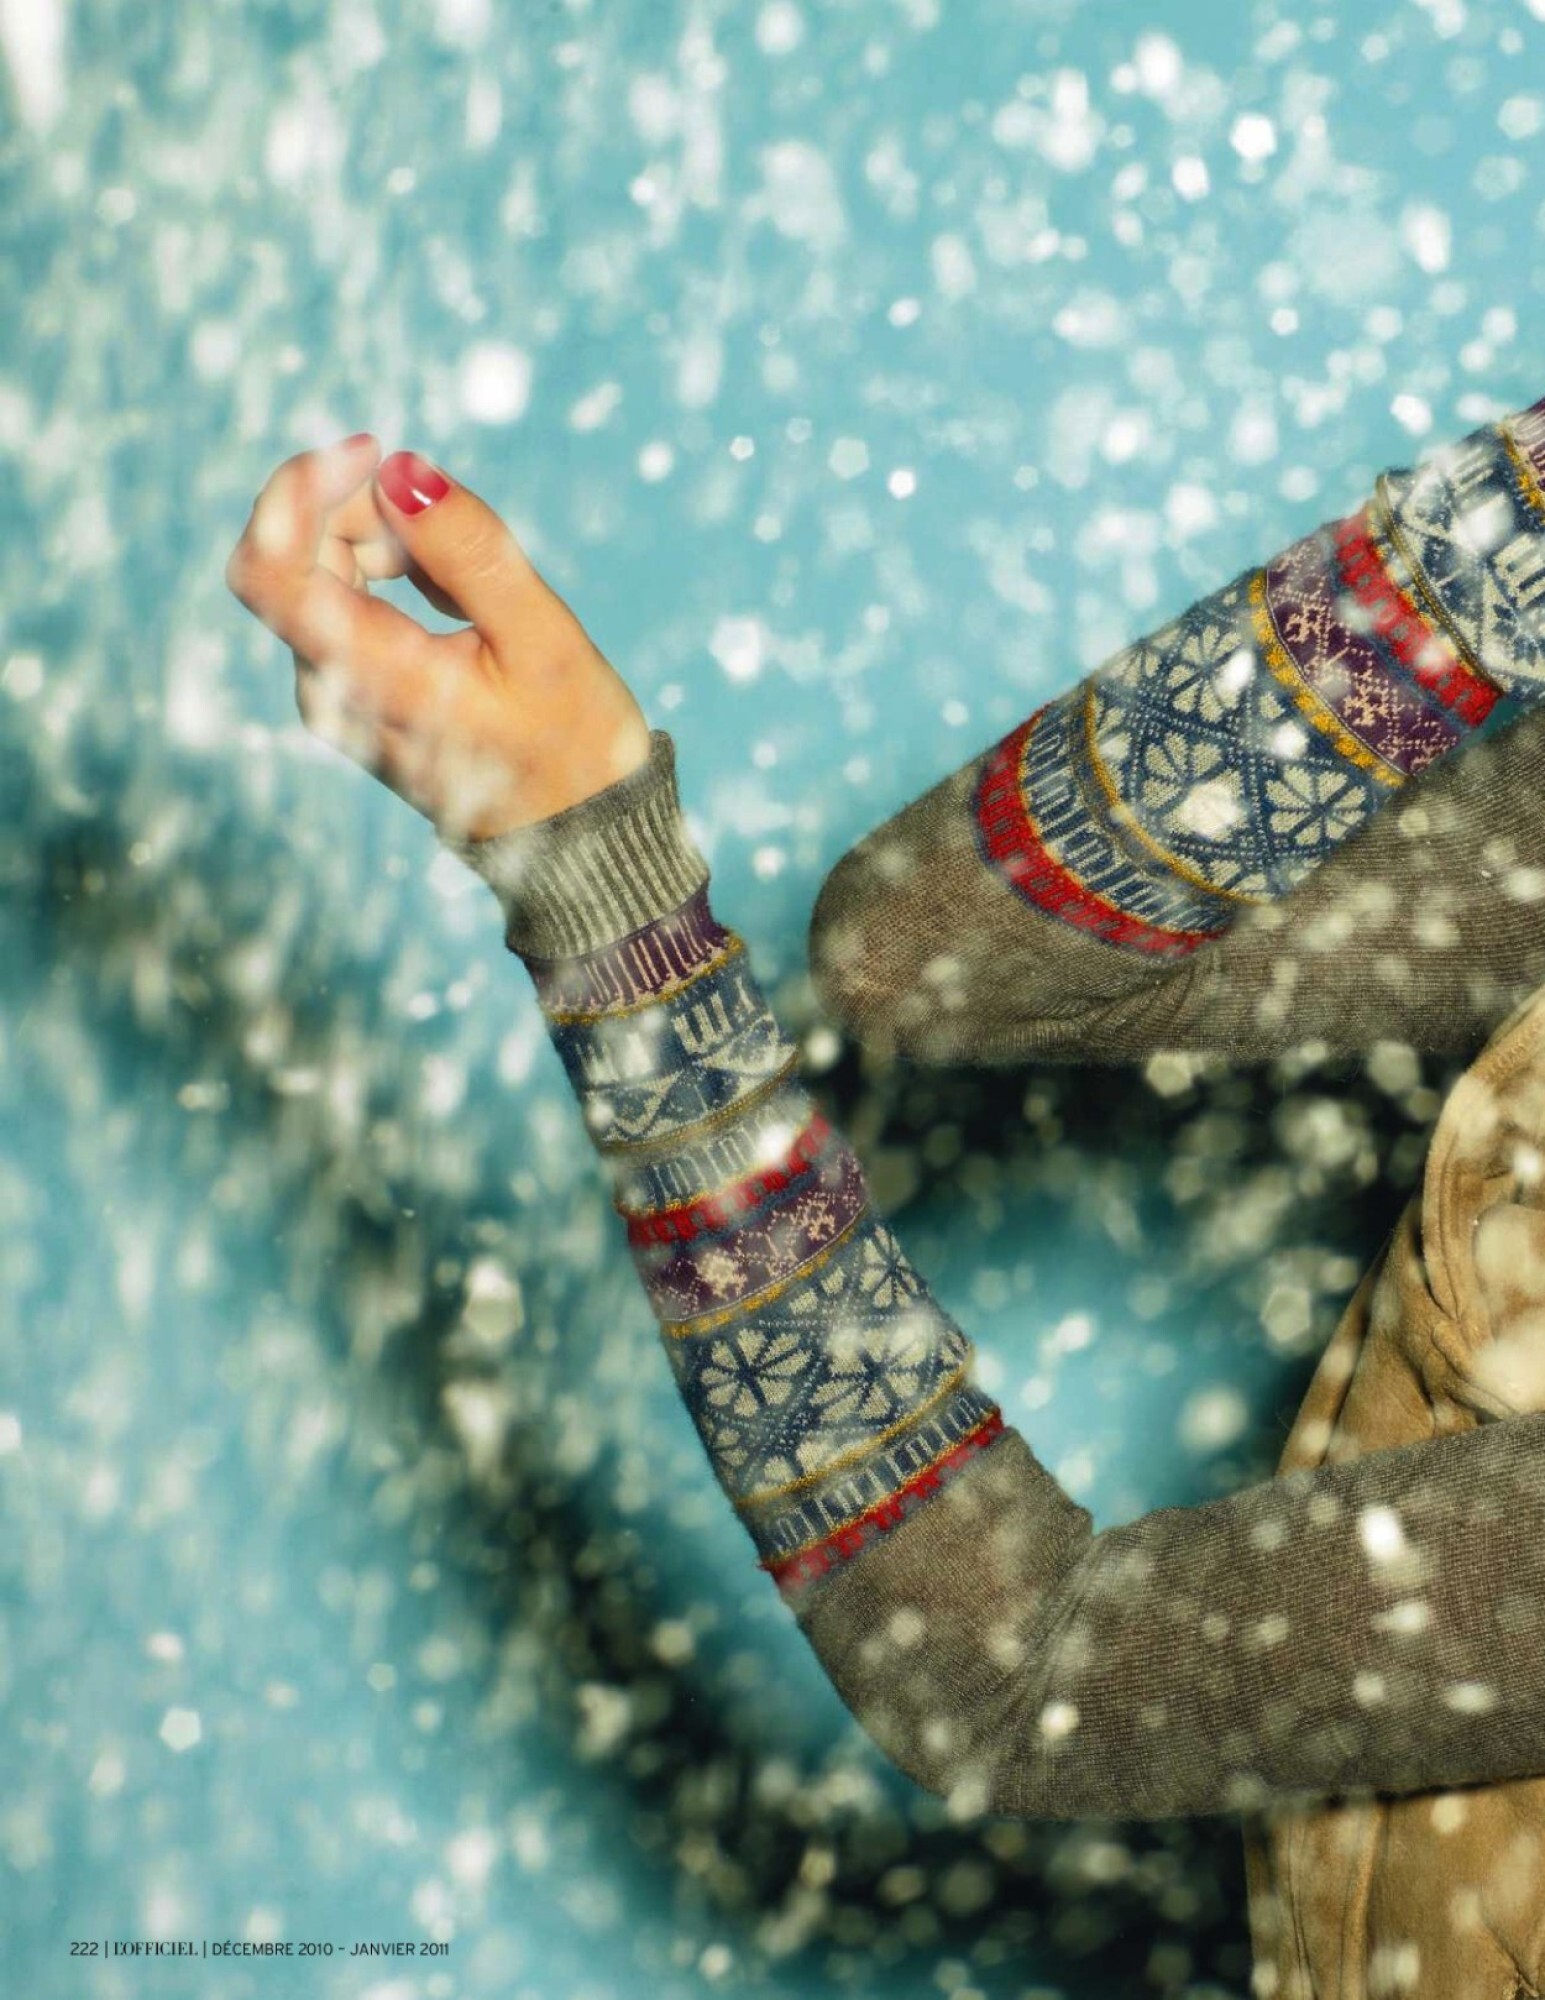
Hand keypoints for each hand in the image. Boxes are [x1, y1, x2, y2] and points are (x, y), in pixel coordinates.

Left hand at [224, 433, 651, 840]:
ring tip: (466, 573)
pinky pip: (345, 608)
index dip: (299, 488)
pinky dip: (389, 576)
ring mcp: (337, 699)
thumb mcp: (543, 639)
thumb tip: (399, 468)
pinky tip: (455, 600)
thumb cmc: (572, 748)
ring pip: (319, 577)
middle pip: (293, 557)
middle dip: (357, 507)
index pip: (268, 566)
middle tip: (444, 509)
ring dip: (381, 541)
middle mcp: (331, 692)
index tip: (372, 451)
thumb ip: (470, 551)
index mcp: (371, 681)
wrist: (580, 841)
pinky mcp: (353, 698)